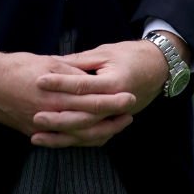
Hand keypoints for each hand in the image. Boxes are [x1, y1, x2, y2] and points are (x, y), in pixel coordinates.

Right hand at [0, 50, 134, 142]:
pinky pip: (61, 140)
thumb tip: (91, 79)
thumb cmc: (17, 67)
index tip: (129, 97)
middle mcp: (53, 114)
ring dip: (98, 132)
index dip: (112, 100)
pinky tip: (88, 137)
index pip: (92, 101)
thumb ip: (71, 73)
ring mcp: (43, 127)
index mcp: (58, 95)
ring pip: (77, 136)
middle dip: (111, 119)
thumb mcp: (48, 63)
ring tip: (114, 127)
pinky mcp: (34, 132)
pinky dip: (78, 140)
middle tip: (130, 114)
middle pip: (89, 122)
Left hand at [31, 38, 175, 147]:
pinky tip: (56, 141)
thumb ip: (79, 61)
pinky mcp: (115, 123)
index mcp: (114, 82)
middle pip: (84, 115)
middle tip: (35, 116)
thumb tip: (53, 62)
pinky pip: (94, 137)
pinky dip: (75, 141)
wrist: (158, 68)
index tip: (39, 81)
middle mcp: (116, 103)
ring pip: (87, 132)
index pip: (82, 85)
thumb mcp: (105, 52)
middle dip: (58, 118)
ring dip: (62, 136)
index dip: (60, 83)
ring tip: (38, 136)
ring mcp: (117, 117)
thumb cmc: (130, 55)